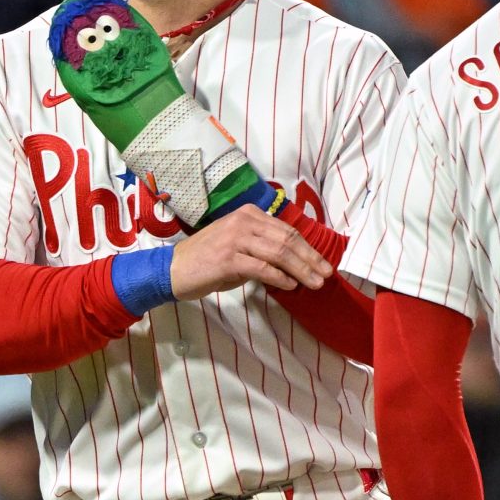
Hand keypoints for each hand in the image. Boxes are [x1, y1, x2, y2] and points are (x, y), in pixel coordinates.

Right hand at [170, 206, 330, 298]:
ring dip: (301, 270)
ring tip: (314, 283)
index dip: (308, 247)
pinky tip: (290, 286)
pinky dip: (280, 278)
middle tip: (325, 275)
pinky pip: (263, 268)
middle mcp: (243, 222)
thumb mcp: (238, 245)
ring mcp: (235, 239)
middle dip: (310, 259)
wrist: (173, 269)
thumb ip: (262, 247)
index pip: (286, 230)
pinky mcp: (229, 259)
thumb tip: (293, 262)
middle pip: (287, 240)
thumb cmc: (207, 259)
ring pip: (279, 253)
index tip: (322, 263)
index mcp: (248, 214)